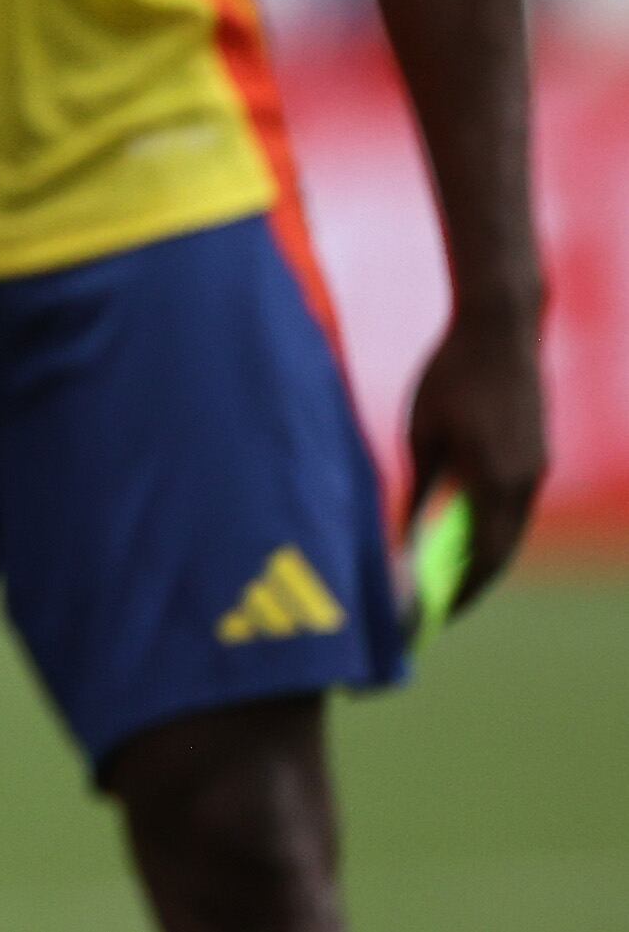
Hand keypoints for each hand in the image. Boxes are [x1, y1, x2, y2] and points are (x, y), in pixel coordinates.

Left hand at [405, 302, 549, 613]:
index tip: (438, 614)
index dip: (463, 590)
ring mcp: (538, 467)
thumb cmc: (450, 376)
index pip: (484, 556)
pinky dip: (492, 524)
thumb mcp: (422, 433)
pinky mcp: (538, 453)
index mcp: (497, 480)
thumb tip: (404, 534)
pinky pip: (516, 504)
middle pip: (502, 549)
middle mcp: (526, 481)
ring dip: (483, 553)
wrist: (501, 329)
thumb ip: (418, 487)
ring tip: (446, 573)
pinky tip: (463, 527)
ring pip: (512, 527)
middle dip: (473, 580)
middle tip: (440, 604)